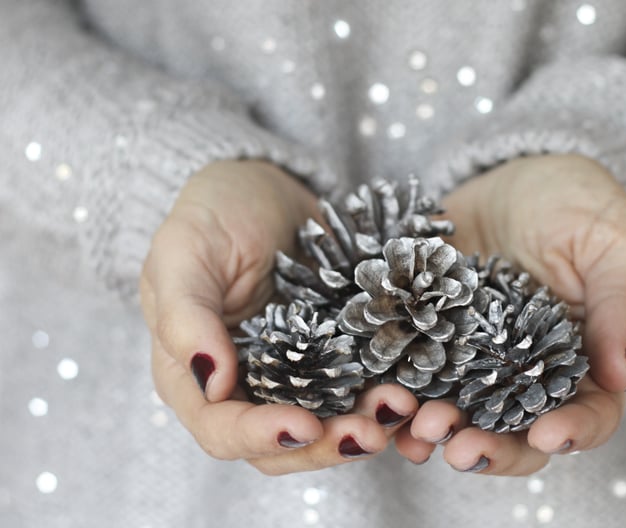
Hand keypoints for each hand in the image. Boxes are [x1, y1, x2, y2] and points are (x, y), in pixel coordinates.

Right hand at [139, 160, 418, 474]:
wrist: (270, 188)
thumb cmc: (215, 213)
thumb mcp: (184, 251)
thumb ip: (185, 316)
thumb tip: (209, 381)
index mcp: (194, 376)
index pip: (222, 429)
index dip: (261, 437)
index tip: (305, 425)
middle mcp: (246, 387)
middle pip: (282, 443)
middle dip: (327, 444)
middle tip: (372, 431)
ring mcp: (297, 376)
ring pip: (329, 425)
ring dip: (366, 426)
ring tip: (403, 407)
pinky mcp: (338, 357)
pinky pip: (362, 390)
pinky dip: (386, 394)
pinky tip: (415, 386)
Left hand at [394, 154, 625, 474]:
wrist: (509, 181)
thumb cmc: (576, 204)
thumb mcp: (613, 243)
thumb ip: (620, 305)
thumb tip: (622, 375)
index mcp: (583, 360)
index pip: (590, 412)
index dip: (573, 432)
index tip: (547, 435)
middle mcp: (526, 372)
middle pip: (516, 430)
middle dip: (490, 448)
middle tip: (462, 449)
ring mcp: (473, 360)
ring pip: (459, 413)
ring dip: (438, 432)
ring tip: (417, 431)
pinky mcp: (430, 338)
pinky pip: (412, 376)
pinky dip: (397, 397)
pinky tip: (383, 403)